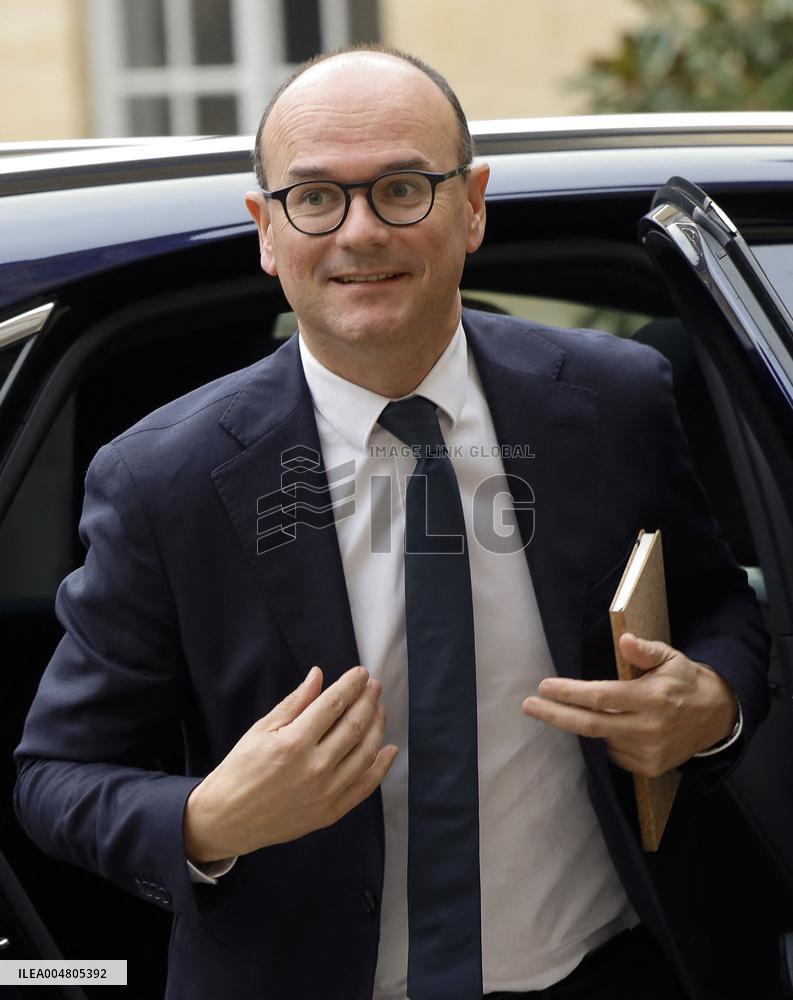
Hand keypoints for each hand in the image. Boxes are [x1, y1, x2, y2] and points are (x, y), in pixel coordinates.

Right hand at [184, 666, 397, 862]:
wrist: (228, 818)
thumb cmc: (241, 769)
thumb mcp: (261, 730)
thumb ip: (295, 702)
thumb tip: (318, 675)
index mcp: (294, 742)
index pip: (334, 705)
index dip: (351, 685)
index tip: (361, 673)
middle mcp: (314, 768)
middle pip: (354, 726)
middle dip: (368, 700)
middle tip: (374, 686)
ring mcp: (325, 792)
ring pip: (365, 754)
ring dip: (377, 727)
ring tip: (380, 709)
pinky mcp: (330, 812)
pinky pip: (364, 787)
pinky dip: (381, 767)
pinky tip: (389, 749)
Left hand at [521, 633, 737, 776]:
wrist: (716, 717)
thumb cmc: (685, 681)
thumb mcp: (671, 658)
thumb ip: (646, 651)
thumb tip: (624, 640)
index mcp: (652, 698)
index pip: (601, 696)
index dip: (569, 693)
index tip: (544, 686)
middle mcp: (649, 728)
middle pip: (591, 725)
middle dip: (555, 715)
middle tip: (529, 706)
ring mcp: (649, 752)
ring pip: (600, 738)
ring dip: (581, 724)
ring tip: (572, 709)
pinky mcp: (649, 768)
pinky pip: (614, 753)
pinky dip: (604, 738)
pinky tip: (606, 725)